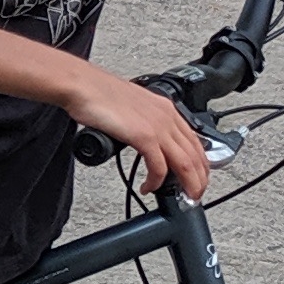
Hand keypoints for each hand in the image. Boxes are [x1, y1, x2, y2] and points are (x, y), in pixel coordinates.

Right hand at [67, 68, 209, 200]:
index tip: (197, 178)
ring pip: (185, 163)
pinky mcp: (143, 135)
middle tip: (194, 196)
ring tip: (183, 198)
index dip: (200, 164)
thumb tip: (146, 141)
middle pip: (196, 155)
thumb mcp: (133, 108)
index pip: (194, 141)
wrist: (83, 85)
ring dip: (187, 185)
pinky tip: (148, 188)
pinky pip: (159, 167)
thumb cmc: (99, 94)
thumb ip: (144, 123)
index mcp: (166, 109)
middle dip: (199, 180)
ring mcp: (157, 126)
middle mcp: (167, 116)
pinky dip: (156, 182)